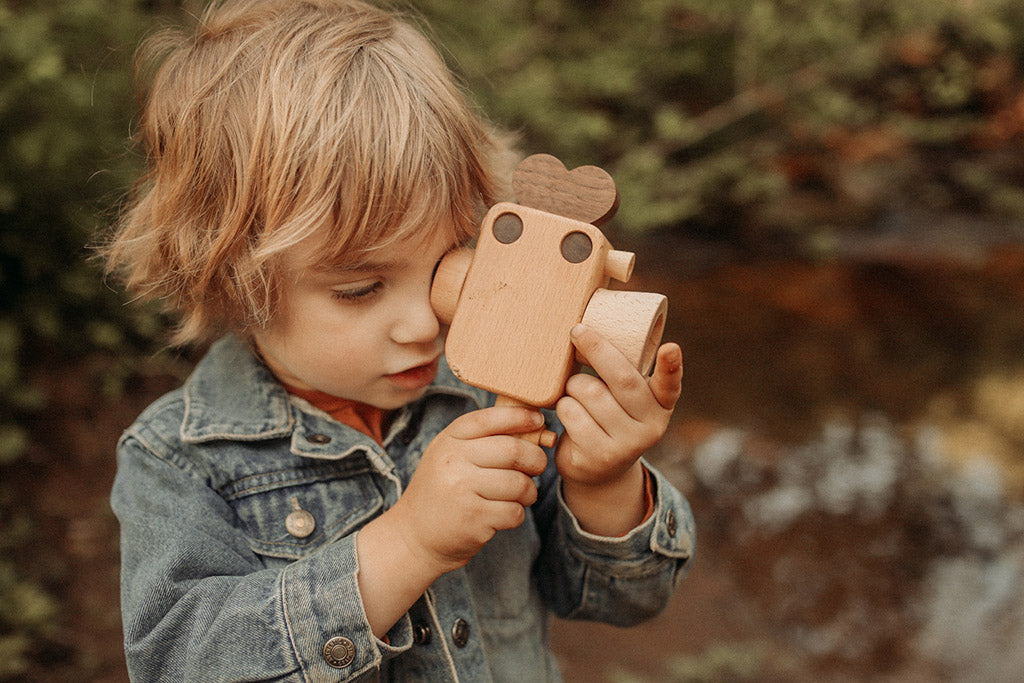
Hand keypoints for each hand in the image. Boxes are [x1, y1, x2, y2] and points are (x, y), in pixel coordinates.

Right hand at [389, 406, 548, 575]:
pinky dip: (517, 514)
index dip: (520, 417)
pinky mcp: (473, 519)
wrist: (415, 535)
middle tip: (537, 466)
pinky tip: (504, 513)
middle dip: (535, 459)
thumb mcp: (450, 455)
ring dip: (529, 491)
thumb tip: (537, 427)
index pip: (490, 419)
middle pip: (513, 450)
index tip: (539, 421)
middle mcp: (452, 461)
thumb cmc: (442, 490)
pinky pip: (514, 511)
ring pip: (519, 483)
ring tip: (522, 494)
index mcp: (448, 440)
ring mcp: (461, 490)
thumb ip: (483, 439)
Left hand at [555, 324, 681, 533]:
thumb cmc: (609, 417)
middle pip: (621, 379)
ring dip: (573, 384)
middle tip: (577, 331)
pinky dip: (563, 405)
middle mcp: (651, 426)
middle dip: (596, 349)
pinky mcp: (600, 455)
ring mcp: (628, 444)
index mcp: (661, 404)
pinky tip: (569, 413)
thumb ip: (623, 373)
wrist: (599, 471)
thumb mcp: (625, 399)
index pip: (670, 384)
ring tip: (575, 391)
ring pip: (590, 392)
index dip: (671, 366)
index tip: (670, 348)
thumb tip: (589, 329)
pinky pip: (572, 413)